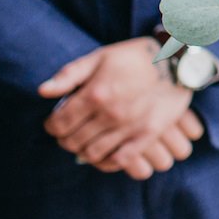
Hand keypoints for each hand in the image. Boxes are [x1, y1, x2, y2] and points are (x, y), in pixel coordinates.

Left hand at [38, 38, 197, 178]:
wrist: (177, 60)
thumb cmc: (135, 57)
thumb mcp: (100, 56)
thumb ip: (69, 74)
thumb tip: (42, 91)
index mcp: (95, 93)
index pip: (60, 123)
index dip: (52, 126)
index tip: (55, 123)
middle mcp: (110, 114)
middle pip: (73, 141)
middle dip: (65, 139)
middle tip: (68, 134)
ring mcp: (129, 127)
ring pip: (92, 153)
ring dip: (82, 151)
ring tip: (84, 142)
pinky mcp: (147, 135)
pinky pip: (119, 160)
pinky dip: (106, 162)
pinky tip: (103, 153)